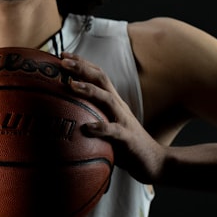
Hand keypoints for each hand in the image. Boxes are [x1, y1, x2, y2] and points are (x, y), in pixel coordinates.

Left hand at [60, 52, 164, 183]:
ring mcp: (124, 120)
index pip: (97, 75)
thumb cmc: (125, 145)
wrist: (155, 161)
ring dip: (89, 90)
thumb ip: (89, 119)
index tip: (62, 55)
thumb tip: (61, 120)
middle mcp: (118, 106)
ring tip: (71, 85)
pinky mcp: (128, 138)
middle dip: (82, 68)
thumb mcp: (105, 128)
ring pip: (107, 99)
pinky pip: (114, 131)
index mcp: (113, 102)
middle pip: (101, 79)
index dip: (82, 63)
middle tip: (63, 60)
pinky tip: (87, 128)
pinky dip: (100, 128)